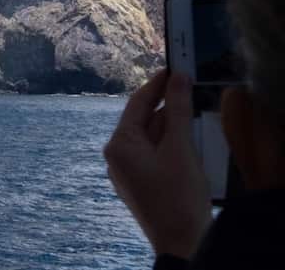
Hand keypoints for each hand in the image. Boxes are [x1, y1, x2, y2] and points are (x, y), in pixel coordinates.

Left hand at [104, 70, 210, 258]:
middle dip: (167, 107)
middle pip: (143, 120)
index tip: (173, 68)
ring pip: (150, 138)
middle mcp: (116, 156)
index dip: (156, 84)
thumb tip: (177, 78)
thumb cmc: (178, 197)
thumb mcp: (180, 148)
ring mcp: (126, 172)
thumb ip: (178, 110)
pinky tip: (188, 142)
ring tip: (193, 114)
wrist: (181, 242)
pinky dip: (169, 145)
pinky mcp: (140, 183)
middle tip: (188, 88)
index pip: (137, 104)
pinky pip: (153, 154)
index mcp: (119, 145)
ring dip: (171, 127)